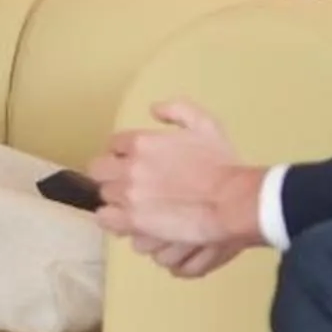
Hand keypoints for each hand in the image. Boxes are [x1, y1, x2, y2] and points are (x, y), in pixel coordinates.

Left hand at [88, 100, 263, 275]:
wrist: (231, 201)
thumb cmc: (222, 164)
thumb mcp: (205, 125)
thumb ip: (178, 110)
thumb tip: (153, 109)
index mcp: (141, 142)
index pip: (113, 144)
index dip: (122, 154)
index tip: (132, 161)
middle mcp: (129, 167)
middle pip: (100, 171)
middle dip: (112, 176)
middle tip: (128, 184)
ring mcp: (128, 195)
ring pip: (104, 197)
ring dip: (116, 199)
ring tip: (131, 206)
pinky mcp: (133, 221)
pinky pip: (106, 219)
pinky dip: (113, 220)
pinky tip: (125, 221)